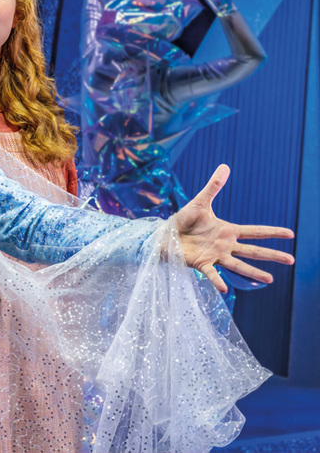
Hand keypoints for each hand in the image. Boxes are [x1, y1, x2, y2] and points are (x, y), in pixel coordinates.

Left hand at [175, 165, 293, 292]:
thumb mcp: (200, 202)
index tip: (291, 234)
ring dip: (253, 272)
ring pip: (238, 266)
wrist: (164, 234)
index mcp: (227, 231)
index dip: (272, 232)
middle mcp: (225, 245)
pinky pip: (211, 274)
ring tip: (270, 279)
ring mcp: (214, 256)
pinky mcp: (200, 264)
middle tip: (292, 260)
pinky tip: (225, 290)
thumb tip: (225, 166)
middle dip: (272, 255)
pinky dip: (217, 281)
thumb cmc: (183, 220)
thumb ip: (213, 186)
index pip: (255, 231)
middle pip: (253, 250)